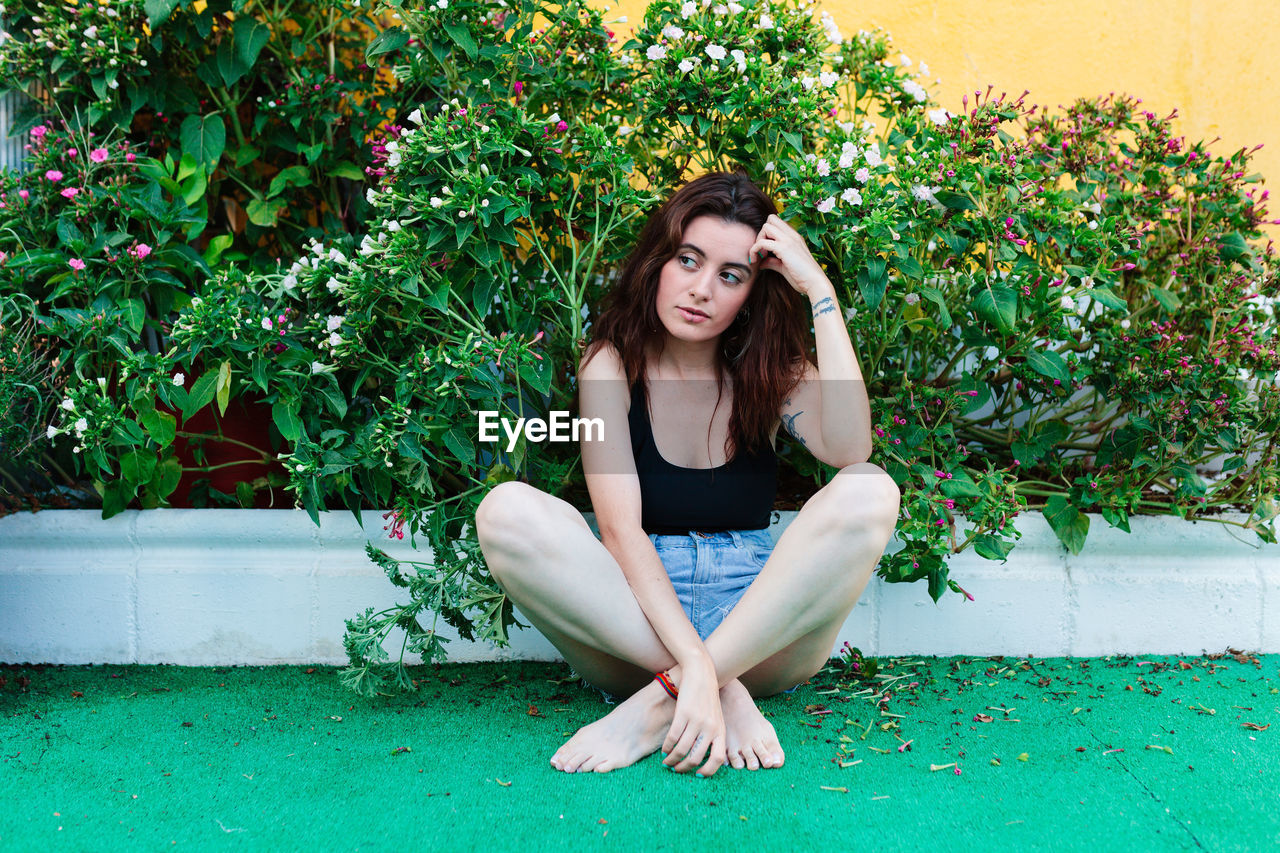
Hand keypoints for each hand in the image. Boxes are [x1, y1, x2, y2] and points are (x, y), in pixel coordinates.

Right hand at [661, 662, 726, 776]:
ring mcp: (696, 721)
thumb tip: (701, 758)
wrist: (701, 673)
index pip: (717, 760)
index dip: (707, 771)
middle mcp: (710, 728)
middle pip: (696, 758)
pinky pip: (672, 737)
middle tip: (676, 770)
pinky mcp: (683, 713)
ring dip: (672, 759)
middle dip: (684, 768)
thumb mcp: (715, 717)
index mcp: (720, 731)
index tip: (697, 775)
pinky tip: (664, 750)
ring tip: (667, 762)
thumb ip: (712, 735)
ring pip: (682, 749)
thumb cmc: (707, 697)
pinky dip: (667, 747)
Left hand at [748, 214, 828, 297]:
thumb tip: (761, 263)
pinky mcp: (783, 249)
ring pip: (766, 226)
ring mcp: (788, 240)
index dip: (768, 233)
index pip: (777, 222)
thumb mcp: (785, 267)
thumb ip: (773, 262)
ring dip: (758, 240)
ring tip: (759, 256)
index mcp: (795, 237)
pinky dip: (754, 250)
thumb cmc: (803, 278)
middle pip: (771, 219)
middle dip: (762, 233)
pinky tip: (756, 261)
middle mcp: (792, 235)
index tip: (766, 250)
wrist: (815, 284)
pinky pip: (762, 242)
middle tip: (762, 250)